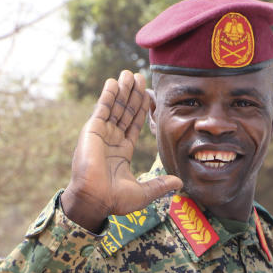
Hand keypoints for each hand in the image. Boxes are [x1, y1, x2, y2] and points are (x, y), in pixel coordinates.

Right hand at [61, 70, 181, 231]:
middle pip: (125, 111)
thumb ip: (160, 184)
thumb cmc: (114, 199)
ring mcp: (101, 133)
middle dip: (132, 94)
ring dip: (122, 90)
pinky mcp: (92, 130)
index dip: (141, 108)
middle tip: (139, 76)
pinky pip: (102, 108)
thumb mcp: (143, 192)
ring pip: (114, 107)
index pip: (134, 124)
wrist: (95, 200)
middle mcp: (111, 139)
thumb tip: (179, 182)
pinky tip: (114, 82)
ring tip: (129, 73)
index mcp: (122, 151)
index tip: (147, 94)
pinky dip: (107, 94)